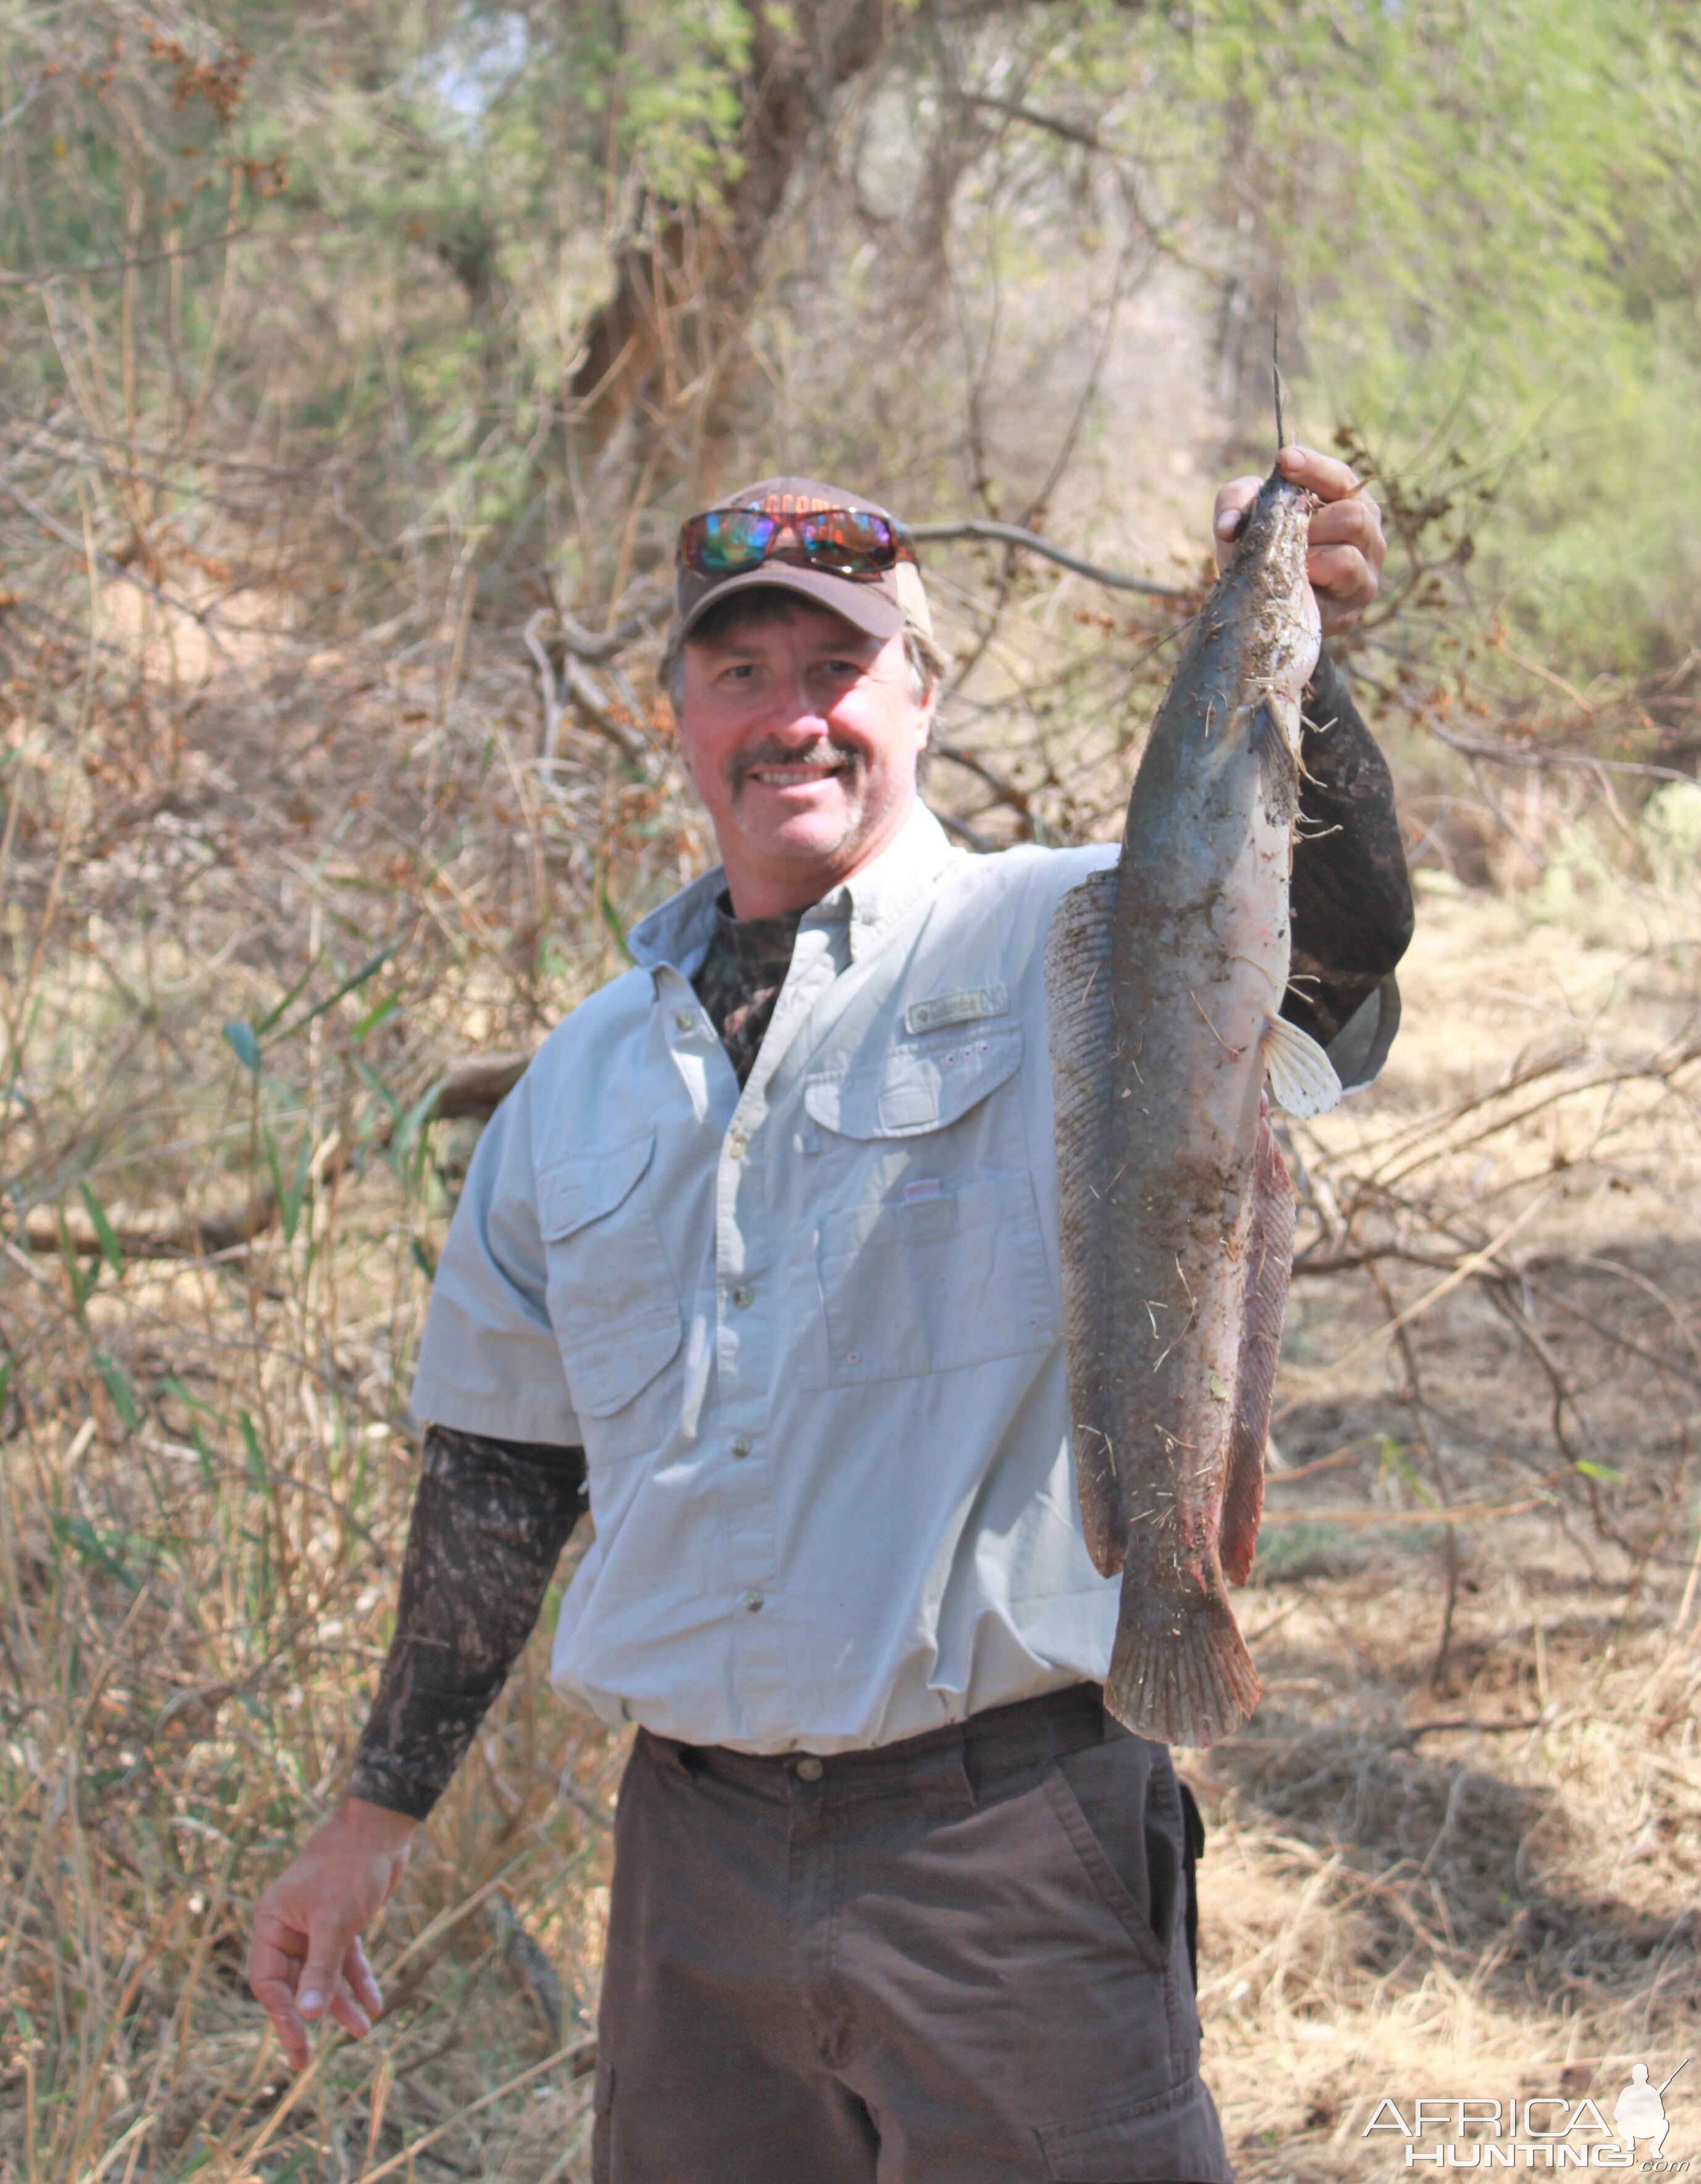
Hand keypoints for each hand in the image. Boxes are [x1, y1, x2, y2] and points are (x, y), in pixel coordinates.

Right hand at [246, 1796, 416, 2069]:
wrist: (381, 1827)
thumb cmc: (349, 1866)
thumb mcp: (334, 1922)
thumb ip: (321, 1969)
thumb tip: (307, 2017)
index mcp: (272, 1922)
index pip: (268, 1982)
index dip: (282, 2016)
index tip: (298, 2045)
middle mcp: (289, 1926)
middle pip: (294, 1983)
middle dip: (309, 2017)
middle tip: (310, 2061)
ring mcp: (315, 1925)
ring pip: (323, 1975)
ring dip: (340, 2002)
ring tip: (363, 2031)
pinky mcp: (341, 1922)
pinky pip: (345, 1960)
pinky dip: (358, 1980)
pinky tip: (374, 2005)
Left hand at [1211, 445, 1384, 638]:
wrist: (1257, 607)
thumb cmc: (1261, 549)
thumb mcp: (1246, 516)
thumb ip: (1236, 501)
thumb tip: (1228, 525)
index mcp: (1349, 505)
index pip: (1341, 478)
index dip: (1314, 468)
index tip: (1284, 459)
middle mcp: (1367, 538)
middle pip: (1352, 516)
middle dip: (1310, 521)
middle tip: (1283, 532)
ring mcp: (1363, 577)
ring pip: (1346, 557)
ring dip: (1308, 554)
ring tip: (1288, 560)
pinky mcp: (1348, 612)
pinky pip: (1334, 588)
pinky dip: (1308, 580)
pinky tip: (1290, 583)